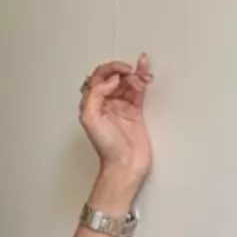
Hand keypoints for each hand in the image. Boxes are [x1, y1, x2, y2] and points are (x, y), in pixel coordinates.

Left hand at [79, 53, 153, 180]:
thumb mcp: (91, 119)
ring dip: (136, 74)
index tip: (120, 74)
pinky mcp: (135, 111)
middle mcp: (105, 103)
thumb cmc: (106, 148)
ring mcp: (121, 106)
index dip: (109, 71)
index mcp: (92, 103)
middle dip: (124, 71)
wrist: (125, 164)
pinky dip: (142, 81)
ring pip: (127, 82)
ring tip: (143, 75)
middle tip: (133, 72)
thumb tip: (110, 80)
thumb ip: (96, 95)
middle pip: (114, 77)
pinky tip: (146, 73)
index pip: (98, 78)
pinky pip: (138, 91)